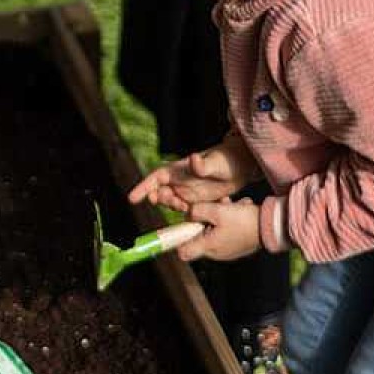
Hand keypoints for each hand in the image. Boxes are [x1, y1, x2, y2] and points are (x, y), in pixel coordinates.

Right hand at [128, 135, 260, 211]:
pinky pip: (186, 211)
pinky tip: (200, 213)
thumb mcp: (214, 163)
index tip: (132, 199)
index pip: (154, 178)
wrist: (241, 166)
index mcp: (177, 170)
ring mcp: (187, 192)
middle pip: (160, 194)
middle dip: (162, 201)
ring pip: (172, 204)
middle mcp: (179, 181)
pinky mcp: (197, 201)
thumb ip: (202, 165)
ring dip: (176, 208)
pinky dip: (189, 214)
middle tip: (178, 204)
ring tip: (189, 208)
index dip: (142, 188)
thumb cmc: (225, 160)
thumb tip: (193, 159)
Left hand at [174, 199, 261, 261]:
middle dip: (203, 220)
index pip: (182, 252)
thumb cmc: (244, 220)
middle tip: (214, 208)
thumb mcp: (218, 211)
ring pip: (212, 230)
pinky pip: (224, 232)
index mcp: (208, 247)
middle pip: (198, 237)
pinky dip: (228, 220)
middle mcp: (215, 253)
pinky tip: (238, 209)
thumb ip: (197, 211)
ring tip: (229, 205)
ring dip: (217, 216)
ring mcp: (226, 250)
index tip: (181, 226)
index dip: (178, 240)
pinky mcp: (235, 246)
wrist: (272, 226)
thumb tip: (187, 214)